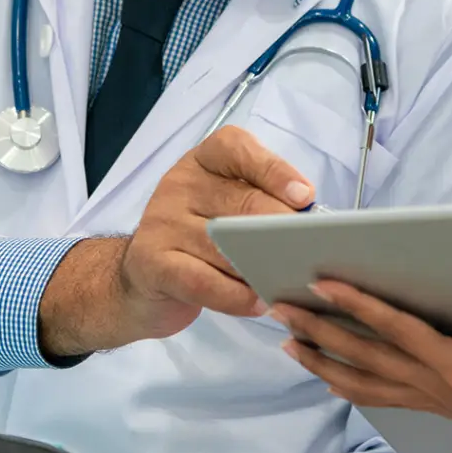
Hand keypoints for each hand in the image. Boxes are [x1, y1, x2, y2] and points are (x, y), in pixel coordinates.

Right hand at [40, 126, 313, 355]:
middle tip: (311, 252)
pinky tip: (258, 303)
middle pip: (243, 202)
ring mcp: (163, 222)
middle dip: (282, 229)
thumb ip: (262, 202)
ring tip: (291, 281)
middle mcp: (180, 183)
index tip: (305, 198)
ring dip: (264, 267)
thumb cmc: (199, 237)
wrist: (140, 279)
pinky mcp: (153, 263)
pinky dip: (237, 296)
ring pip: (228, 246)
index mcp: (204, 161)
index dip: (275, 171)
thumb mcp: (226, 206)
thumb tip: (310, 222)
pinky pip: (205, 281)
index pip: (238, 149)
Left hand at [272, 282, 451, 452]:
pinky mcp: (435, 406)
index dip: (359, 304)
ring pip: (363, 381)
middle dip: (319, 330)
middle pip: (365, 355)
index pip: (397, 329)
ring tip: (287, 344)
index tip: (323, 282)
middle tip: (278, 307)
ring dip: (321, 361)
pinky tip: (329, 381)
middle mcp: (434, 384)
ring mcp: (431, 399)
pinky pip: (379, 398)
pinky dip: (348, 387)